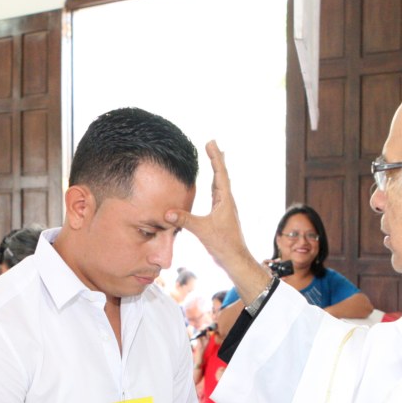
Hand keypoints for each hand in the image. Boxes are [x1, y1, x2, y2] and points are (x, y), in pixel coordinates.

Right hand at [165, 141, 246, 263]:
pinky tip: (212, 186)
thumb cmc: (223, 244)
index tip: (211, 143)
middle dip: (216, 159)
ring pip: (220, 184)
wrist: (235, 259)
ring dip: (216, 170)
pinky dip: (214, 185)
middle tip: (213, 144)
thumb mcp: (202, 230)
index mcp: (225, 200)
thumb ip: (185, 220)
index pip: (220, 174)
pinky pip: (217, 195)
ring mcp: (225, 208)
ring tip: (214, 158)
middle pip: (221, 175)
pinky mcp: (221, 216)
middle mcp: (227, 201)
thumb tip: (167, 213)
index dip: (215, 157)